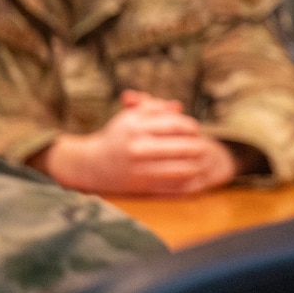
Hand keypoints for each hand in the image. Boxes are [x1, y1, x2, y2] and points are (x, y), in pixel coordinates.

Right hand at [32, 92, 237, 194]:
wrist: (90, 165)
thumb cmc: (116, 136)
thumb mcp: (131, 116)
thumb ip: (155, 107)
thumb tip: (178, 107)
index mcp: (136, 126)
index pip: (177, 125)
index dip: (192, 127)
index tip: (195, 130)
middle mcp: (138, 147)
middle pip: (185, 147)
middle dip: (200, 146)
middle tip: (203, 146)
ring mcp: (140, 168)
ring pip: (184, 169)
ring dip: (198, 165)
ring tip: (201, 161)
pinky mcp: (141, 186)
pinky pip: (174, 186)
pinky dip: (189, 182)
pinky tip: (193, 177)